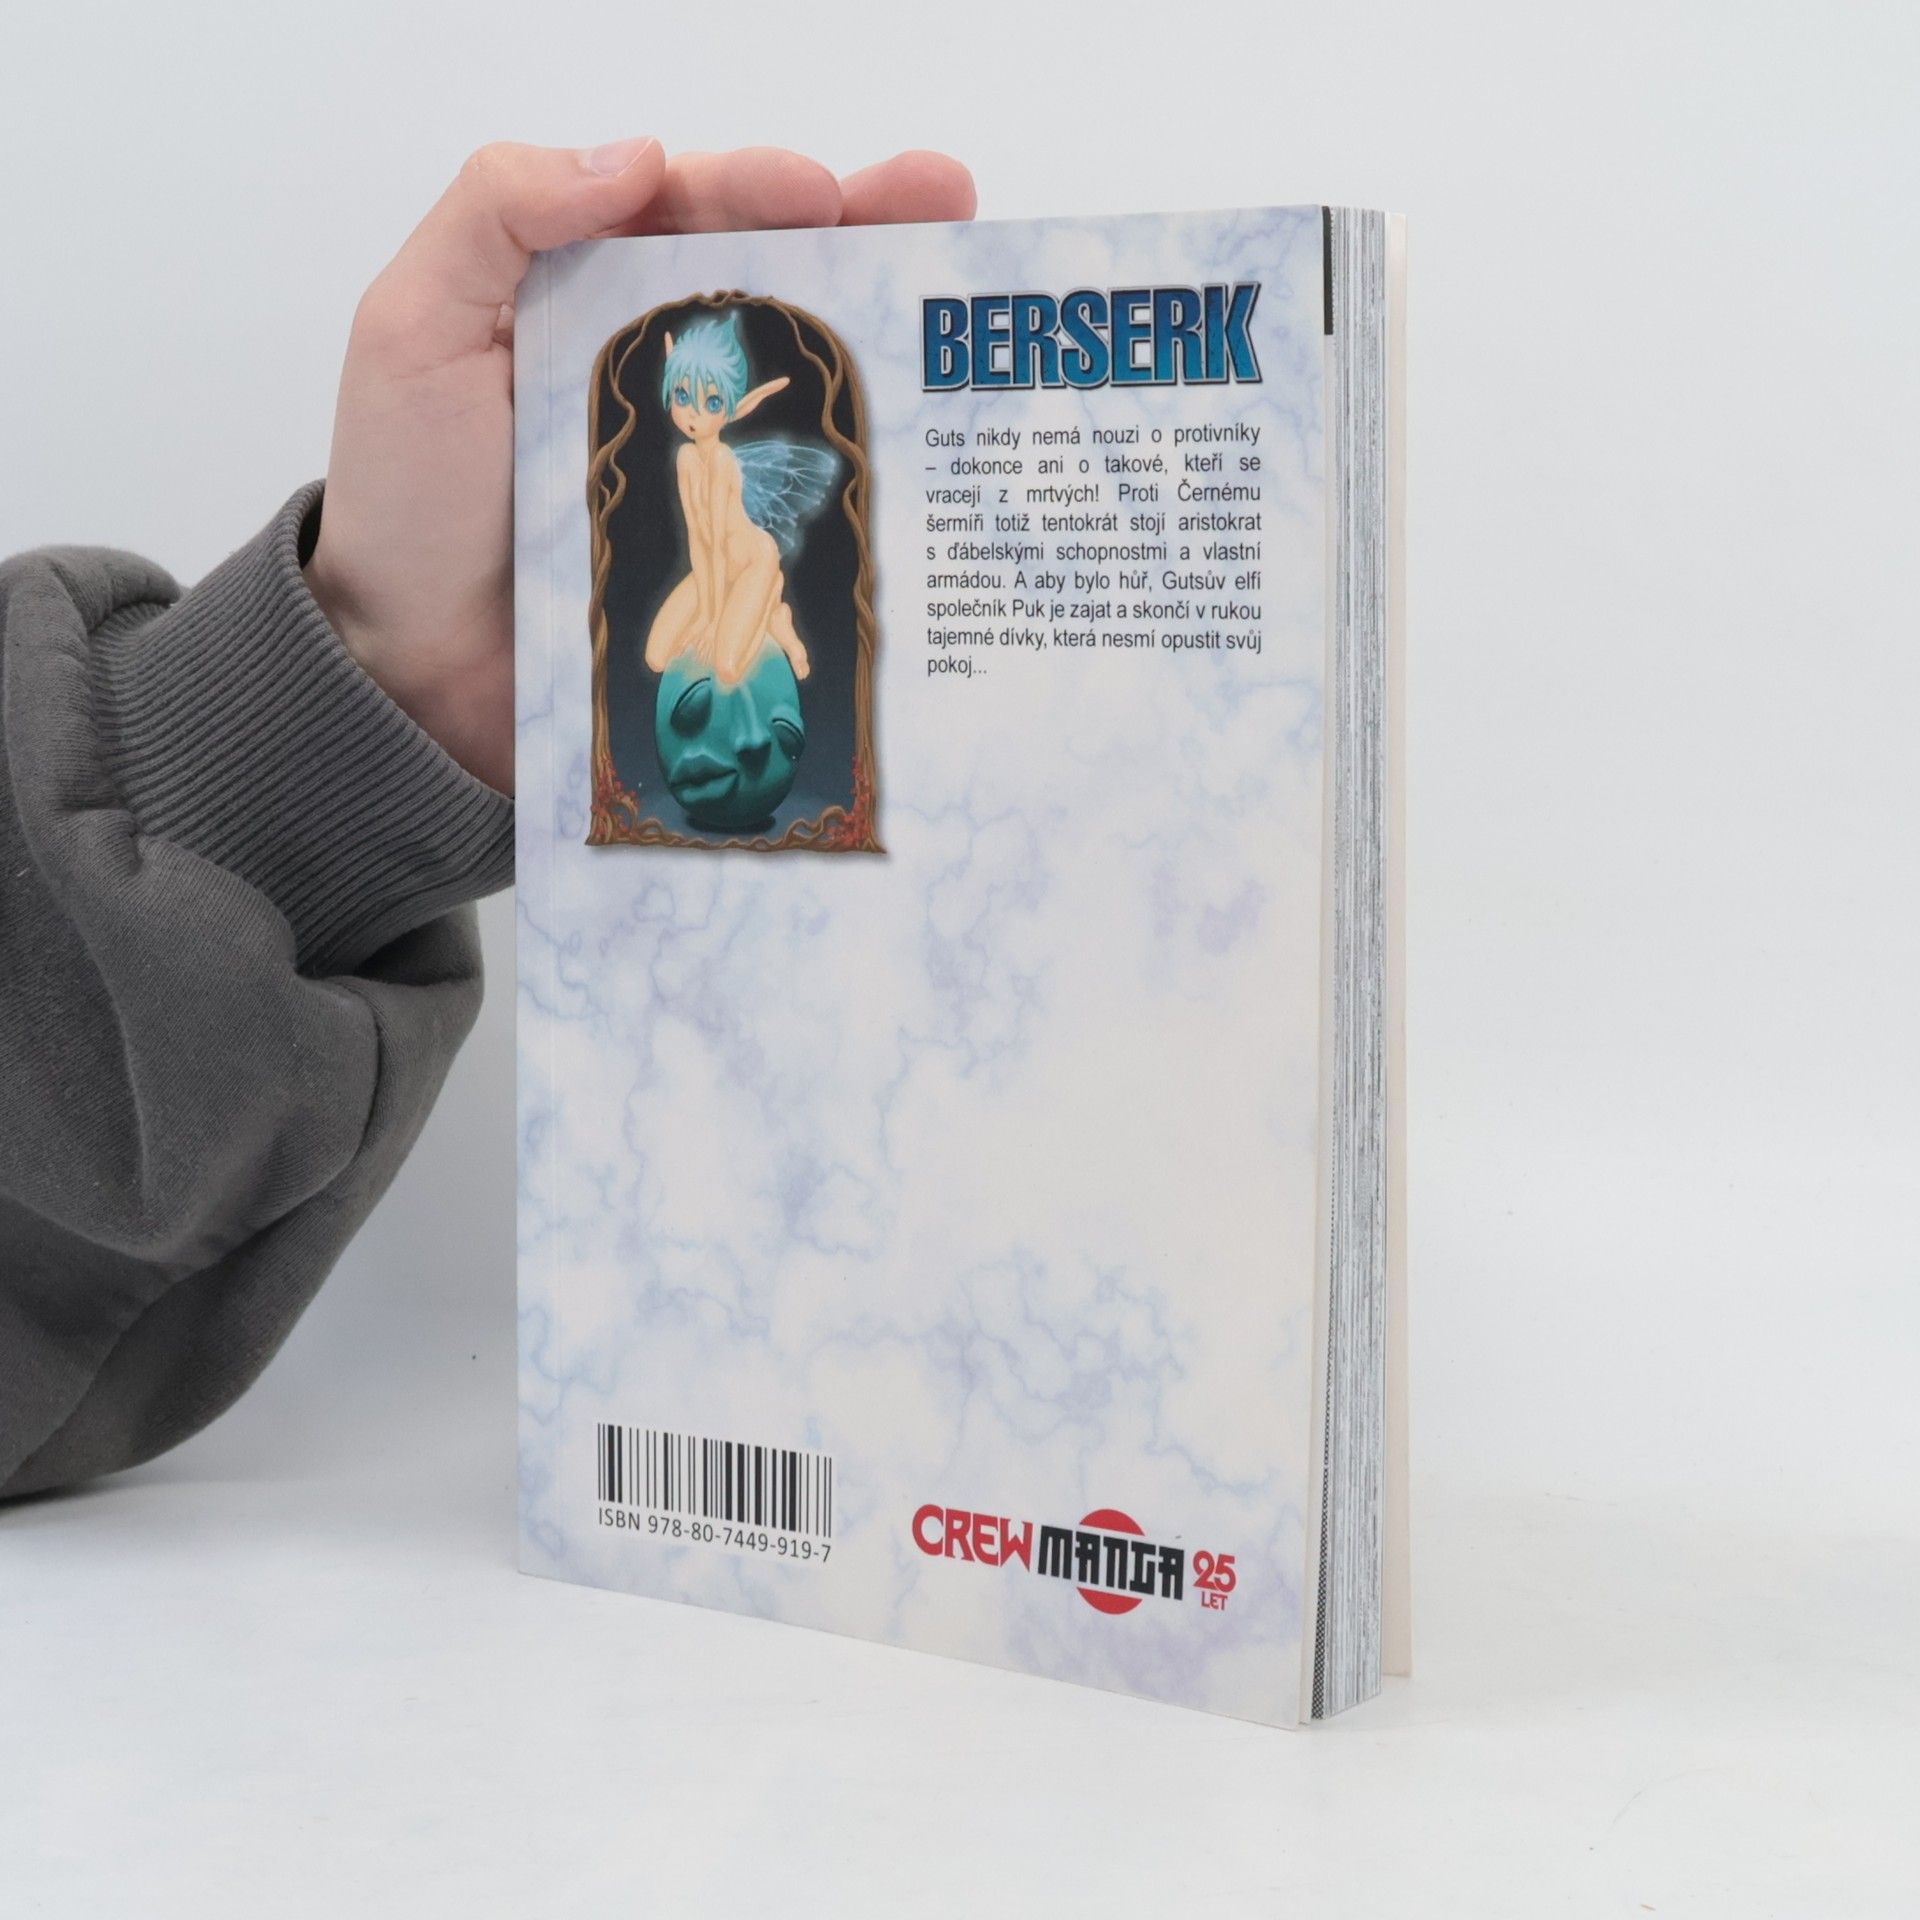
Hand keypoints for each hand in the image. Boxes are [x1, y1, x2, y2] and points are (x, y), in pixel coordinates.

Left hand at [304, 141, 974, 792]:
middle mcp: (660, 374)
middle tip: (948, 206)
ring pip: (809, 387)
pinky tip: (935, 455)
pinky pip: (808, 507)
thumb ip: (498, 218)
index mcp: (590, 299)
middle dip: (870, 234)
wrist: (414, 675)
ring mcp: (703, 467)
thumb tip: (638, 157)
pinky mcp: (726, 554)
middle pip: (776, 284)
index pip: (692, 217)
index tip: (828, 193)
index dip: (765, 190)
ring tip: (959, 309)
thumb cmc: (406, 503)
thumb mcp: (414, 331)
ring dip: (889, 342)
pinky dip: (872, 479)